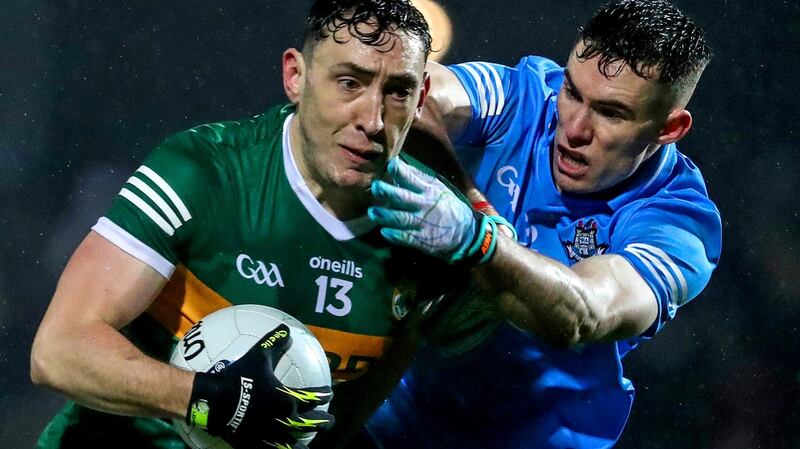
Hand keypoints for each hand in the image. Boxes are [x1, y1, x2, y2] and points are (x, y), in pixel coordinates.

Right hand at [186, 324, 333, 448]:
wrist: (214, 399)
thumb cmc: (239, 376)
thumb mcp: (258, 355)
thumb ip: (274, 342)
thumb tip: (287, 328)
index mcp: (285, 396)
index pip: (312, 396)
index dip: (323, 395)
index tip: (329, 394)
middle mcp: (281, 416)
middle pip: (308, 422)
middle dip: (322, 422)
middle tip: (330, 421)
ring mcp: (268, 432)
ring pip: (292, 442)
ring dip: (304, 443)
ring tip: (310, 445)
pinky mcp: (254, 442)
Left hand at [369, 158, 497, 264]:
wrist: (467, 235)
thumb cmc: (450, 208)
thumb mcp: (440, 189)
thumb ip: (421, 179)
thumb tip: (401, 166)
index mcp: (429, 191)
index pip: (412, 178)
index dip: (400, 171)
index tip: (390, 164)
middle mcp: (424, 206)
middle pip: (402, 198)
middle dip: (387, 192)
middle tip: (375, 187)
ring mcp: (422, 224)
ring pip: (400, 218)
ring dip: (385, 215)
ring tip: (373, 212)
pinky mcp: (421, 241)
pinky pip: (405, 238)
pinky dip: (394, 235)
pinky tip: (384, 232)